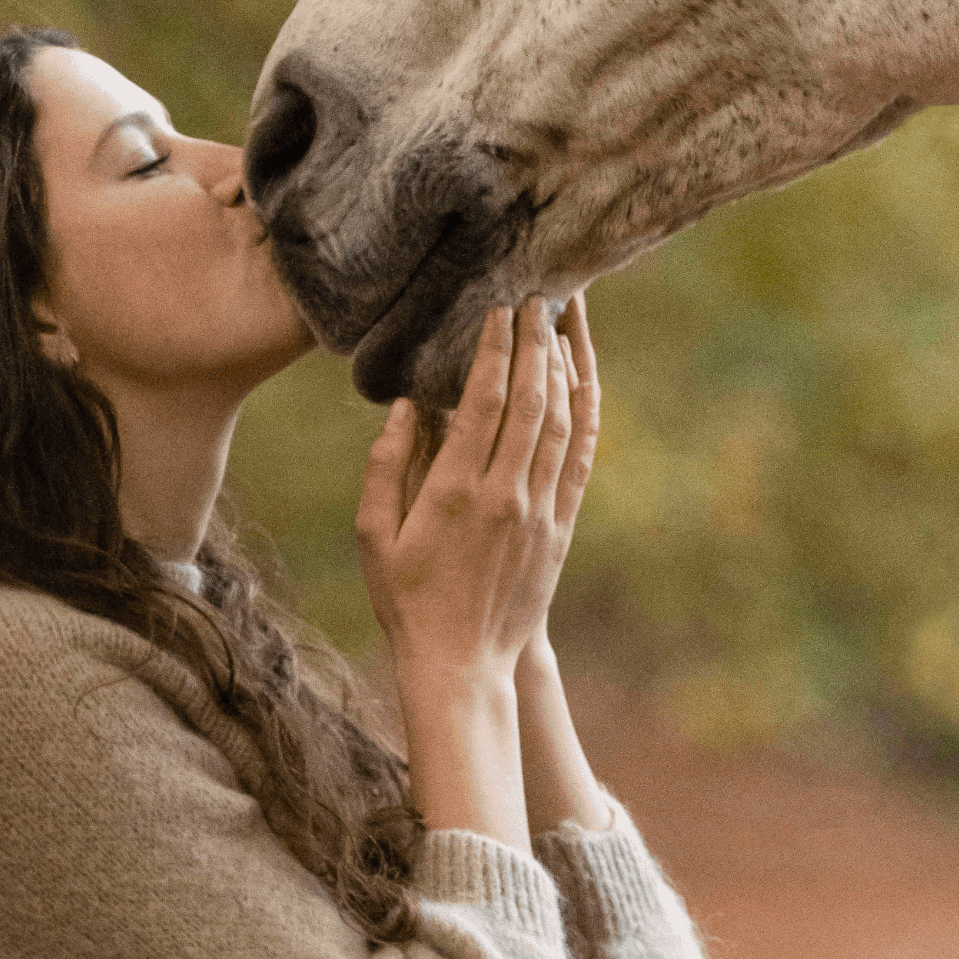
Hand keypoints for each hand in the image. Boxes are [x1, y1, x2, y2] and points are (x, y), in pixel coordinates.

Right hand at [356, 305, 577, 845]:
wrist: (464, 662)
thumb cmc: (407, 598)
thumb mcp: (374, 534)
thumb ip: (387, 465)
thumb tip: (409, 404)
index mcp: (454, 491)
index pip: (484, 401)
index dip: (496, 349)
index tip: (499, 309)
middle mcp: (505, 494)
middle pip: (532, 400)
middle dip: (537, 342)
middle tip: (538, 295)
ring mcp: (540, 510)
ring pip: (562, 421)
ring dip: (566, 365)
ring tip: (564, 321)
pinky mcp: (561, 525)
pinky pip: (580, 456)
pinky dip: (585, 411)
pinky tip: (584, 378)